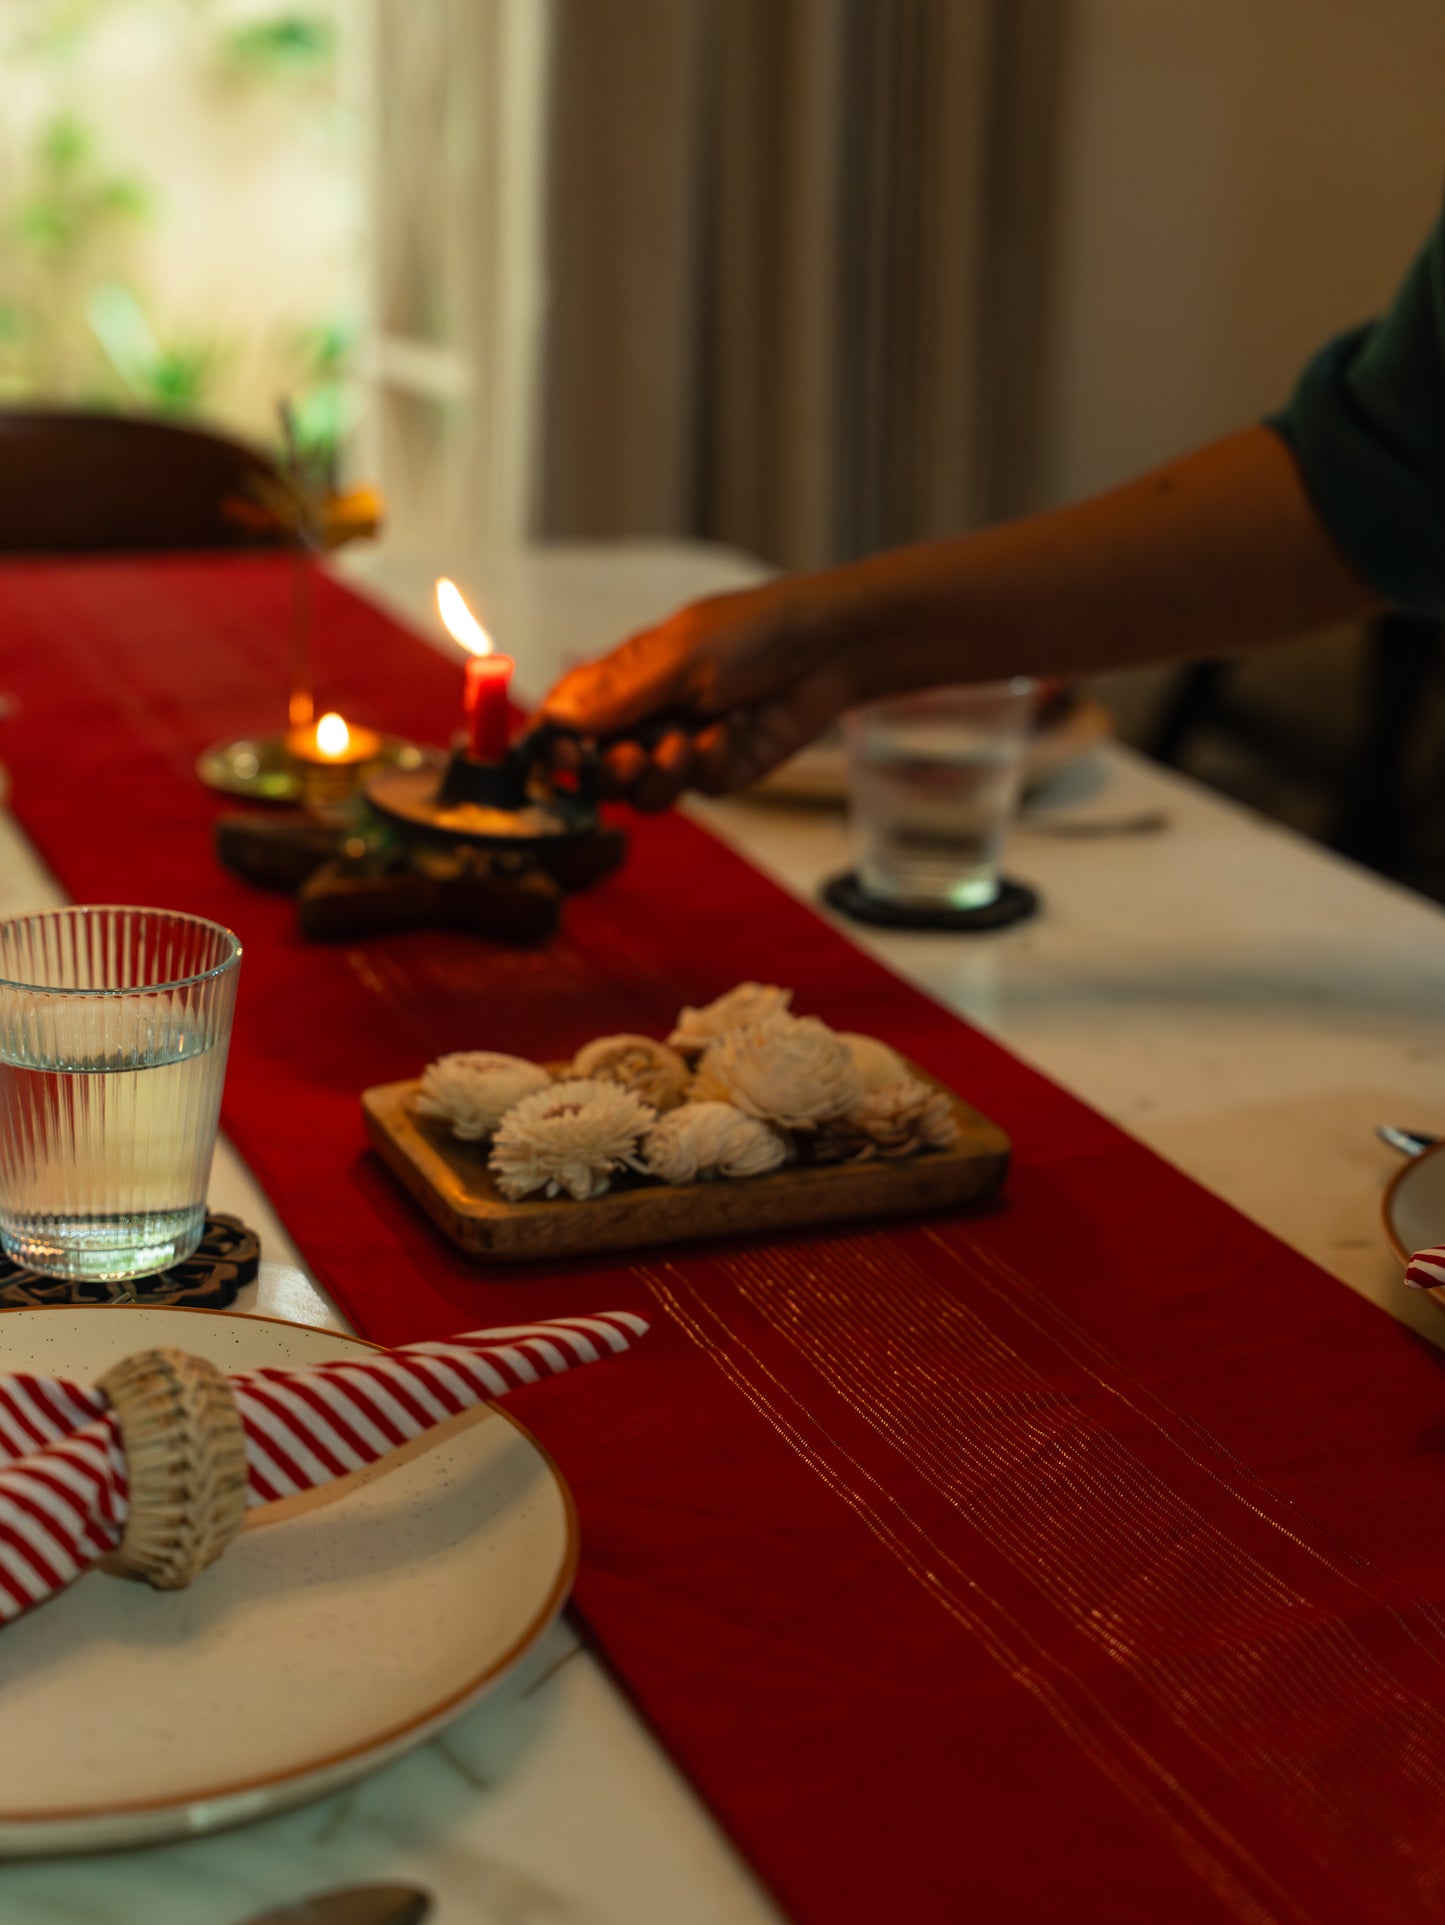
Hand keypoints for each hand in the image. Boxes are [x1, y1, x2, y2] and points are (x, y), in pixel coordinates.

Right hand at [538, 580, 858, 809]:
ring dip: (662, 773)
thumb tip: (557, 720)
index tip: (565, 757)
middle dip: (613, 771)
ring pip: (646, 793)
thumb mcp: (678, 654)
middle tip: (635, 756)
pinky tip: (732, 733)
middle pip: (601, 772)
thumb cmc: (752, 632)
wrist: (829, 648)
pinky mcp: (723, 772)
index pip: (567, 722)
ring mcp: (683, 748)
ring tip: (688, 743)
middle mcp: (647, 717)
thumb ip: (618, 694)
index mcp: (623, 681)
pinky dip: (711, 765)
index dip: (558, 746)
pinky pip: (698, 790)